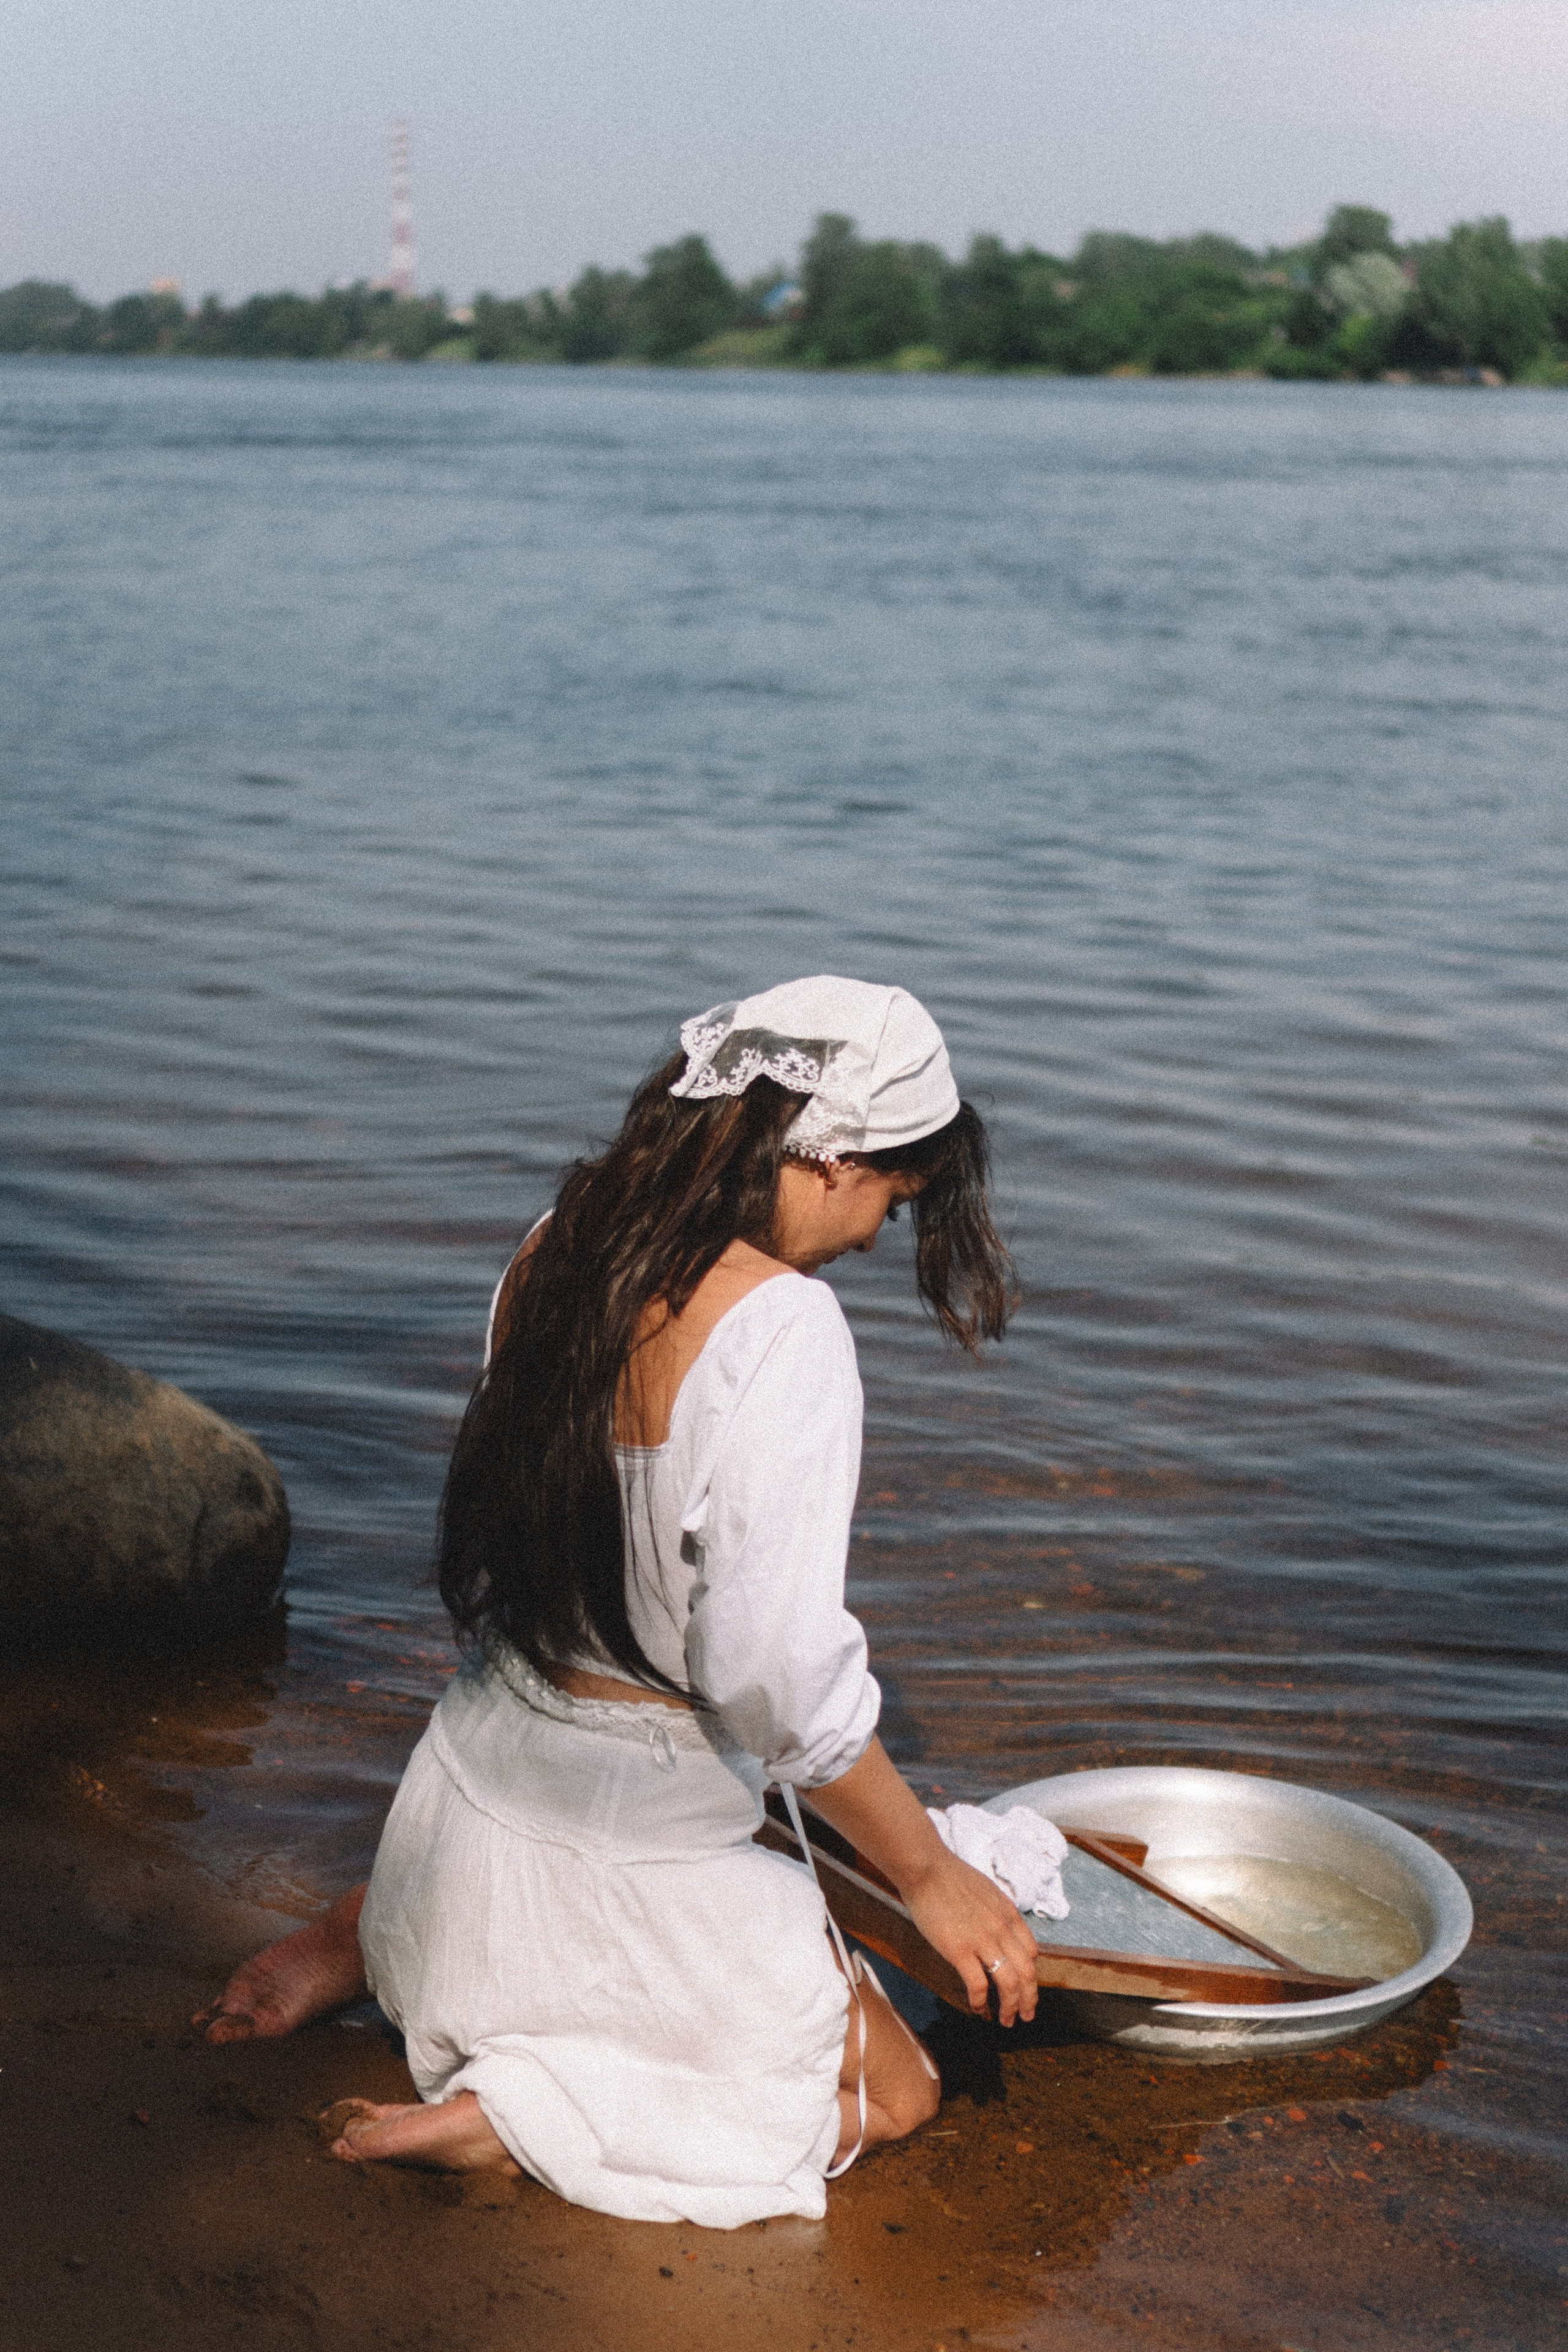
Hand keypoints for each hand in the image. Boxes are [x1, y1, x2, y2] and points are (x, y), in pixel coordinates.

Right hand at [901, 1847, 1038, 2025]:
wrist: (926, 1868)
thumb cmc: (950, 1876)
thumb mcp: (986, 1891)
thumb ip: (996, 1913)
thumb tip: (998, 1930)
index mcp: (1009, 1914)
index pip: (1032, 1952)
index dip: (1031, 1974)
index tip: (1025, 1986)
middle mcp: (1002, 1929)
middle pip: (1027, 1973)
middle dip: (1029, 1999)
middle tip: (1026, 2015)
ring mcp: (982, 1941)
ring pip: (1008, 1983)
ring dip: (1011, 2007)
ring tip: (1006, 2020)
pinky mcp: (960, 1950)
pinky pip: (978, 1985)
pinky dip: (981, 2002)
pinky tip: (978, 2009)